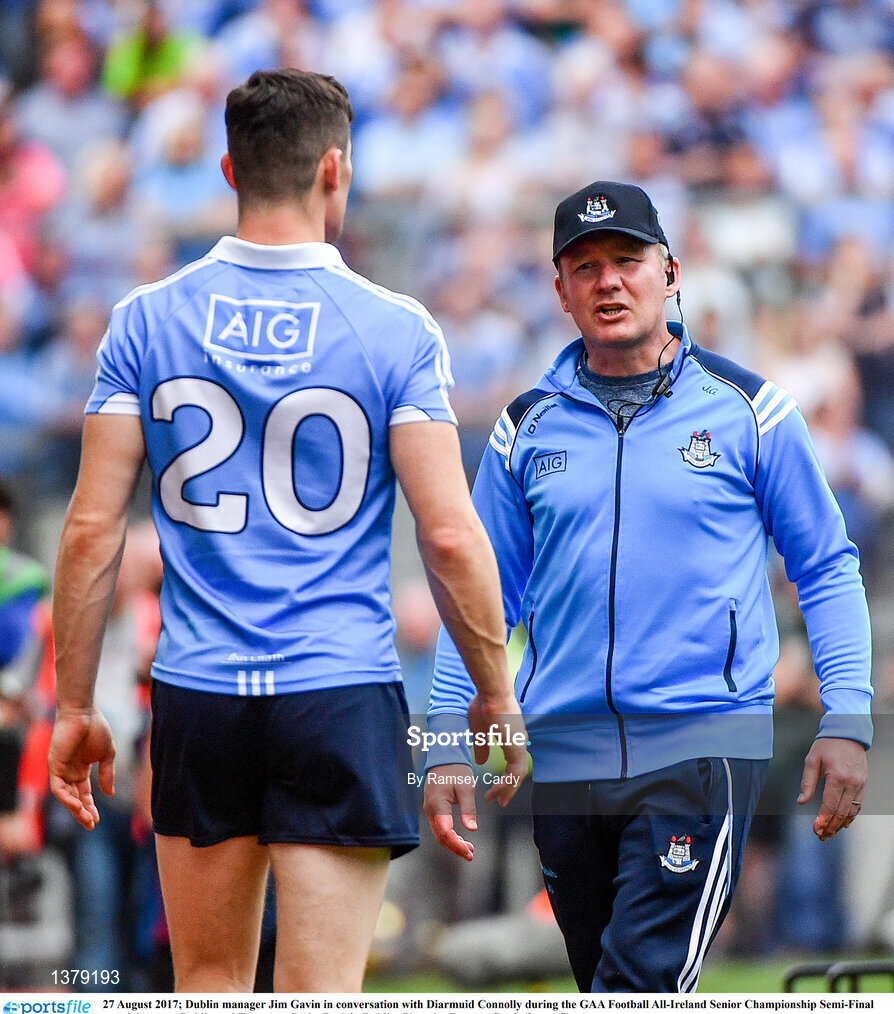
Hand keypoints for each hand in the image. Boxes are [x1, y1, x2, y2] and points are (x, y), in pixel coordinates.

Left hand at [48, 708, 115, 829]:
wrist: (84, 712)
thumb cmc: (96, 728)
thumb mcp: (107, 754)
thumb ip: (108, 774)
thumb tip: (111, 794)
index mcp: (81, 770)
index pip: (84, 794)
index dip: (90, 807)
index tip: (97, 819)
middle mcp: (69, 772)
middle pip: (75, 798)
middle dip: (82, 812)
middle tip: (91, 825)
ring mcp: (61, 770)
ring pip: (65, 797)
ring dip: (75, 809)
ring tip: (86, 819)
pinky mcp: (54, 766)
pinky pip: (58, 788)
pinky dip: (67, 798)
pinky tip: (78, 805)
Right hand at [424, 763, 477, 860]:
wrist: (444, 756)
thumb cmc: (456, 770)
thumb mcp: (466, 788)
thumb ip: (468, 809)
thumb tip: (472, 828)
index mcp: (437, 804)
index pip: (445, 832)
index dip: (457, 845)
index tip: (469, 852)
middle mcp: (430, 809)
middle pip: (440, 836)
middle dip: (455, 848)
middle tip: (470, 855)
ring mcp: (430, 808)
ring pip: (439, 833)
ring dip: (453, 843)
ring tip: (469, 849)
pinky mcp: (433, 807)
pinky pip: (439, 826)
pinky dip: (449, 835)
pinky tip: (461, 838)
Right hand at [467, 692, 528, 805]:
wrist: (490, 692)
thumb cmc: (483, 703)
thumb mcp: (479, 730)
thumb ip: (481, 747)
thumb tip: (481, 761)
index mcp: (511, 736)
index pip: (513, 761)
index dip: (506, 776)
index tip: (497, 787)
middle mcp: (518, 741)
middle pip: (518, 771)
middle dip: (509, 788)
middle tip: (500, 801)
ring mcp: (519, 744)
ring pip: (518, 775)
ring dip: (508, 789)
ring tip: (496, 800)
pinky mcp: (517, 747)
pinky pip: (515, 773)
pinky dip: (506, 784)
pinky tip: (495, 791)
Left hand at [797, 737, 866, 840]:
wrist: (847, 733)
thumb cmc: (827, 745)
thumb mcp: (812, 760)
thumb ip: (807, 782)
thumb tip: (801, 801)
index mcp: (837, 777)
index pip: (830, 805)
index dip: (823, 820)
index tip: (816, 829)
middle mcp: (851, 783)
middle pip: (841, 812)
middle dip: (831, 827)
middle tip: (821, 836)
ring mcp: (859, 785)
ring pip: (851, 811)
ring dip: (840, 824)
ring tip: (830, 833)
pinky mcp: (863, 784)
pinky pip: (858, 805)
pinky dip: (850, 816)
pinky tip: (843, 823)